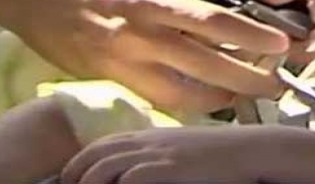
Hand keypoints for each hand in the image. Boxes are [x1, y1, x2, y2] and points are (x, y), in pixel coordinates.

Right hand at [0, 0, 288, 112]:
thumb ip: (179, 4)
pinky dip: (184, 104)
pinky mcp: (110, 82)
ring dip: (218, 99)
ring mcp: (124, 63)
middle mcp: (140, 35)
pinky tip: (202, 102)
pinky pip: (156, 100)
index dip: (250, 36)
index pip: (212, 22)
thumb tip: (216, 25)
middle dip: (246, 79)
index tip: (279, 45)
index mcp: (152, 0)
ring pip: (183, 95)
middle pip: (205, 65)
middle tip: (273, 85)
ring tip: (241, 97)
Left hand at [62, 126, 275, 183]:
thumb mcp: (179, 147)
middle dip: (72, 174)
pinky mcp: (167, 168)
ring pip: (104, 167)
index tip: (66, 179)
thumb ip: (154, 153)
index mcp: (146, 134)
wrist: (248, 150)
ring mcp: (156, 154)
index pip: (99, 145)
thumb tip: (132, 171)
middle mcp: (145, 141)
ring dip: (85, 182)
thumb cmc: (216, 153)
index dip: (77, 162)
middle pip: (94, 155)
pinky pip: (129, 179)